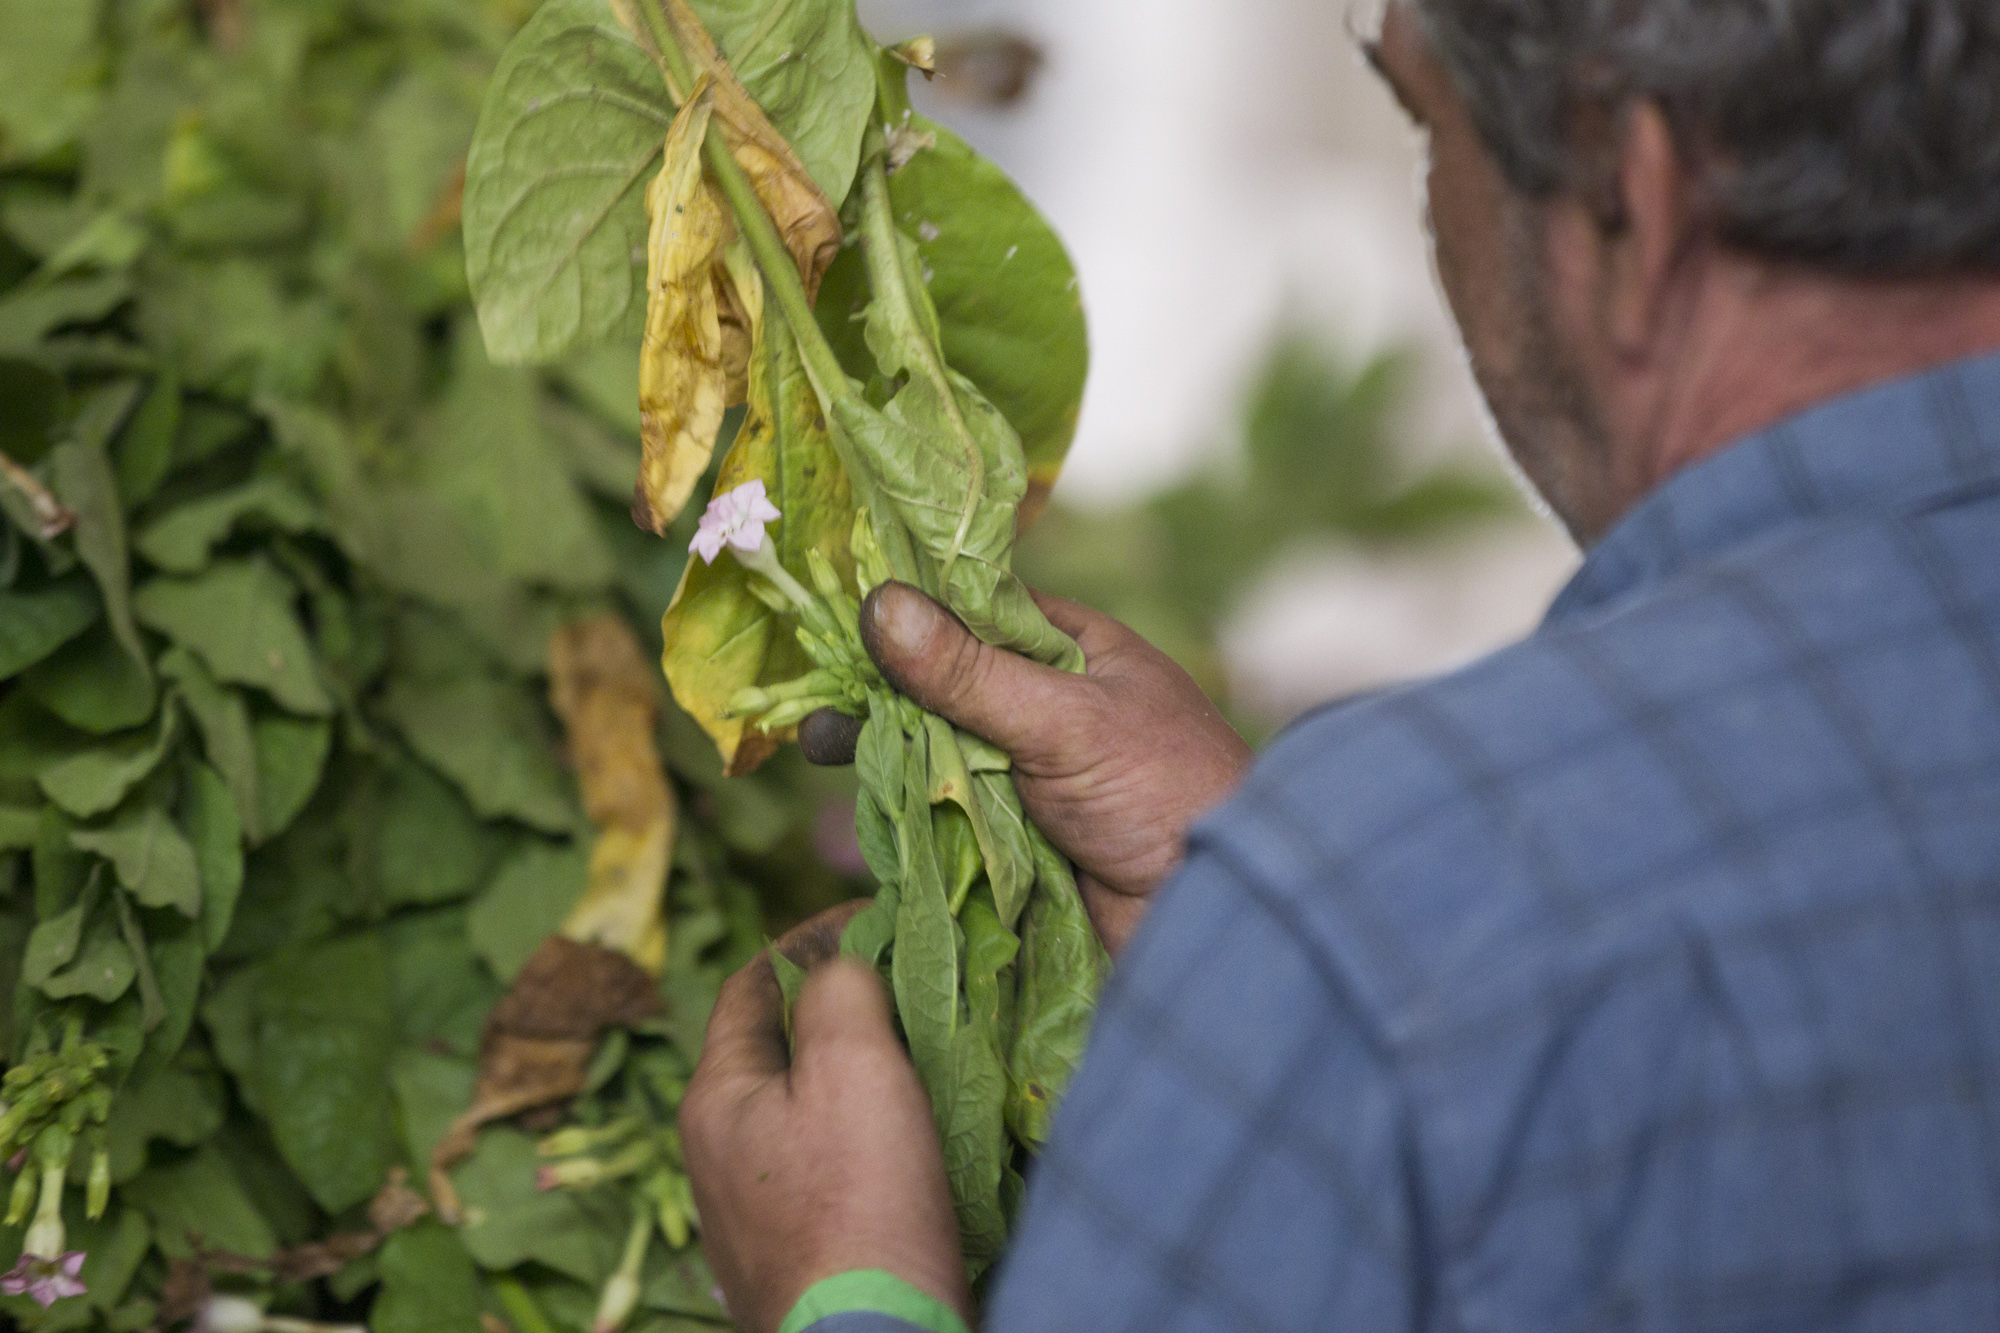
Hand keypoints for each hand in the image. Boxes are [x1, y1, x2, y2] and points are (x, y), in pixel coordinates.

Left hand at [680, 904, 968, 1332]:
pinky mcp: (794, 1254)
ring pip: (803, 1108)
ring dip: (854, 1071)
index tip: (875, 920)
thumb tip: (838, 962)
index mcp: (714, 1098)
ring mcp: (751, 1212)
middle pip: (776, 1048)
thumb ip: (838, 992)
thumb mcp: (852, 1067)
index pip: (749, 984)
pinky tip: (911, 1137)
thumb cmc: (858, 1202)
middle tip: (906, 982)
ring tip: (919, 1051)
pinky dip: (864, 1132)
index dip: (809, 939)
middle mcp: (716, 1154)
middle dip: (837, 1006)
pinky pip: (825, 1165)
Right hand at [800, 583, 1251, 954]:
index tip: (832, 612)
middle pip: (947, 683)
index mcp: (1075, 649)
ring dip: (888, 750)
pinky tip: (860, 798)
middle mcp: (1050, 702)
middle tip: (814, 702)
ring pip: (942, 749)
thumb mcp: (1065, 720)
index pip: (974, 609)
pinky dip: (911, 806)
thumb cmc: (1167, 793)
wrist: (1221, 914)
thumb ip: (970, 673)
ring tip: (820, 748)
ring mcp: (1034, 771)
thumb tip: (879, 604)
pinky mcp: (1021, 836)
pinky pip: (951, 811)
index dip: (908, 611)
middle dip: (883, 691)